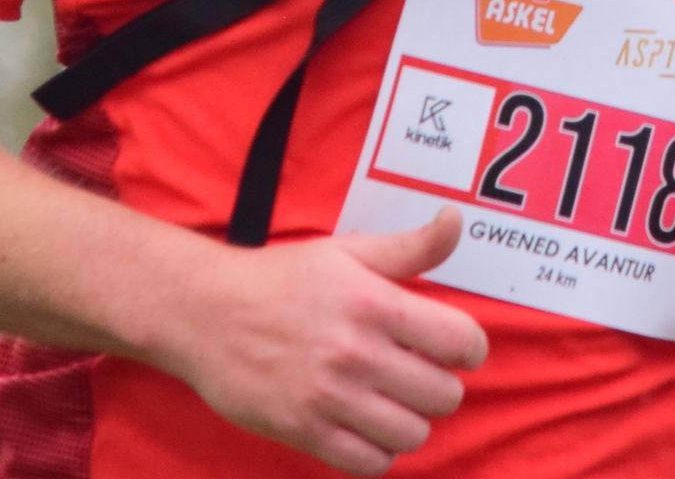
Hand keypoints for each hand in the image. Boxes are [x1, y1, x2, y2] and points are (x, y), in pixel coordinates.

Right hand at [171, 208, 487, 474]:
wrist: (205, 313)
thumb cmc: (281, 279)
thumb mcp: (347, 252)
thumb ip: (410, 247)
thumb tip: (456, 221)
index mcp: (373, 303)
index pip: (461, 341)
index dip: (469, 348)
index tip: (453, 349)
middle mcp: (355, 352)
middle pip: (443, 395)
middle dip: (440, 386)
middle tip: (418, 375)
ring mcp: (329, 397)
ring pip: (412, 434)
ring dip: (411, 421)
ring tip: (393, 402)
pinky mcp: (303, 431)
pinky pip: (370, 462)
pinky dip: (378, 452)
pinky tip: (367, 427)